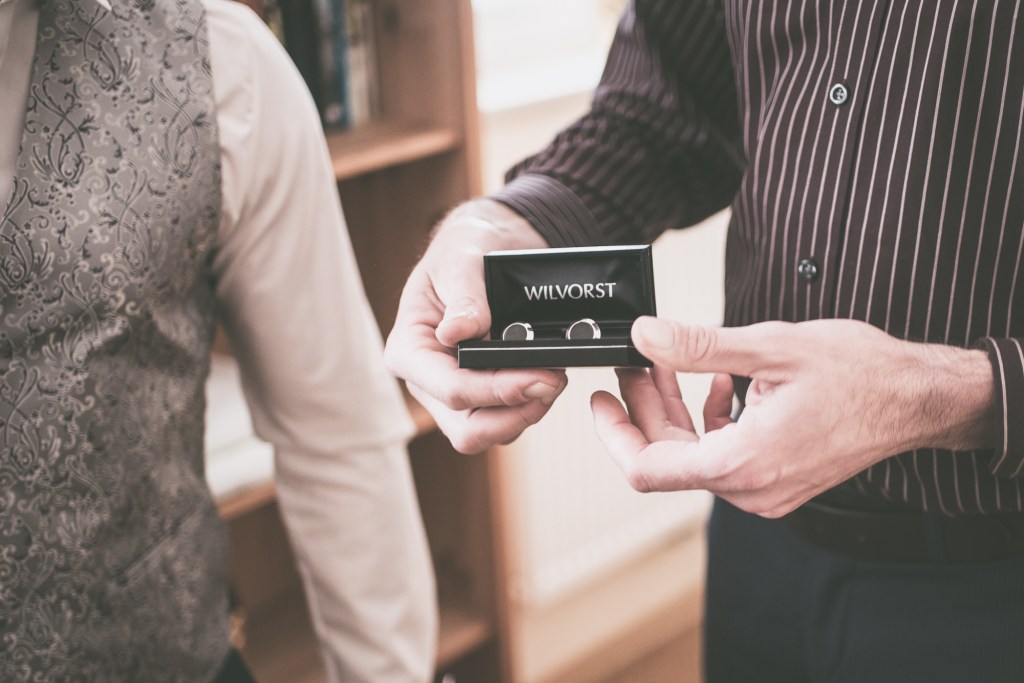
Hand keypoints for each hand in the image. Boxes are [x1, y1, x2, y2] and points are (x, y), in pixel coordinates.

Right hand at [384, 199, 567, 453]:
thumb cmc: (464, 251)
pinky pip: (508, 419)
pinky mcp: (482, 399)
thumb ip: (464, 297)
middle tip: (554, 382)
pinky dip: (532, 404)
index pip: (450, 389)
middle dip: (515, 414)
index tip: (539, 378)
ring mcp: (455, 396)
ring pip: (491, 432)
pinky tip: (548, 375)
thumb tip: (457, 332)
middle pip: (468, 430)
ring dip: (528, 411)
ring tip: (555, 375)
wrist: (485, 249)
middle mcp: (428, 382)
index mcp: (409, 351)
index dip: (496, 390)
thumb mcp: (460, 261)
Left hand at [591, 317, 996, 516]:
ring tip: (668, 365)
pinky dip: (710, 422)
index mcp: (742, 463)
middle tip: (637, 363)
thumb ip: (698, 347)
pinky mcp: (778, 482)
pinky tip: (718, 385)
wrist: (918, 398)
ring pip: (695, 456)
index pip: (647, 467)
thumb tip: (645, 335)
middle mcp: (750, 489)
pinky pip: (724, 457)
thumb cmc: (859, 374)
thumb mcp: (770, 348)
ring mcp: (765, 491)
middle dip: (646, 408)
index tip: (600, 399)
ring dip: (676, 410)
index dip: (614, 432)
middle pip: (668, 458)